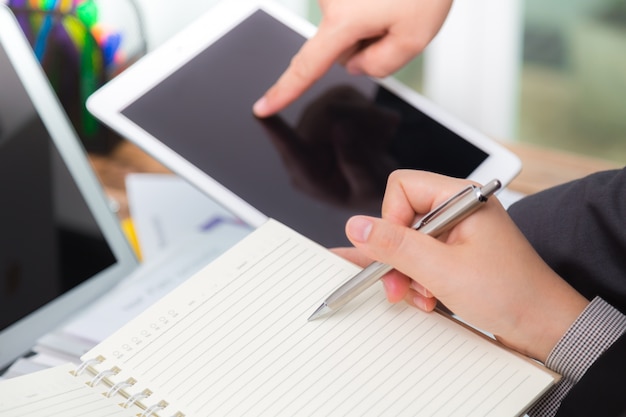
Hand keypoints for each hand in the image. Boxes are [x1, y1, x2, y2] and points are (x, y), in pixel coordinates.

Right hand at [252, 0, 452, 116]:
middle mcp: (330, 0)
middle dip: (367, 43)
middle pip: (340, 49)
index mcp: (344, 19)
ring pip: (347, 29)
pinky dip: (369, 9)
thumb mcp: (415, 38)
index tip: (262, 107)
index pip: (307, 67)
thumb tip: (355, 65)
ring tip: (395, 3)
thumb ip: (379, 67)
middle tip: (396, 20)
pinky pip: (351, 10)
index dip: (283, 91)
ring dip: (371, 23)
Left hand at [258, 85, 398, 208]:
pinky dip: (366, 108)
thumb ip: (355, 161)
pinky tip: (377, 127)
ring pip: (334, 103)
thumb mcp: (369, 187)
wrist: (381, 182)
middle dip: (359, 117)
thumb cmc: (371, 190)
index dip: (276, 130)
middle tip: (387, 126)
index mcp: (308, 177)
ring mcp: (311, 129)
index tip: (259, 114)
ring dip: (366, 113)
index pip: (291, 151)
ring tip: (386, 131)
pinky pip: (343, 96)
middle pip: (322, 118)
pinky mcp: (322, 109)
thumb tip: (341, 127)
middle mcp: (303, 151)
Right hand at [337, 170, 588, 362]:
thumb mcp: (441, 270)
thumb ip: (395, 245)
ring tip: (423, 295)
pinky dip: (419, 281)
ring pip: (408, 242)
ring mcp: (458, 232)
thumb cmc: (510, 293)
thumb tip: (356, 226)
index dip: (390, 219)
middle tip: (398, 283)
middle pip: (401, 217)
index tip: (395, 252)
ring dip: (407, 273)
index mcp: (461, 197)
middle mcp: (458, 209)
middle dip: (397, 255)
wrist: (543, 326)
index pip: (402, 187)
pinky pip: (422, 259)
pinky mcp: (457, 253)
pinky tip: (430, 298)